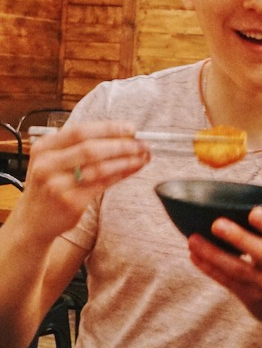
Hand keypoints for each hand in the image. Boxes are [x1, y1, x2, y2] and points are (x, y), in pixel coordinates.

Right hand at [17, 121, 149, 239]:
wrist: (33, 220)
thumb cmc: (49, 185)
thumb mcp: (53, 160)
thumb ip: (78, 147)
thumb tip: (120, 135)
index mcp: (44, 147)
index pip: (79, 131)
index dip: (108, 128)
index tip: (130, 128)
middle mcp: (48, 164)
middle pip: (91, 149)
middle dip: (122, 145)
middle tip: (143, 144)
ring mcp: (58, 184)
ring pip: (99, 168)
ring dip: (126, 161)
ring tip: (143, 157)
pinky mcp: (71, 202)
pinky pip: (102, 185)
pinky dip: (120, 175)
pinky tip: (132, 170)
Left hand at [188, 207, 261, 325]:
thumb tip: (242, 204)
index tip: (253, 213)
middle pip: (261, 252)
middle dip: (238, 238)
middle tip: (216, 224)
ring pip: (238, 269)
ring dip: (213, 254)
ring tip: (193, 240)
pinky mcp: (252, 298)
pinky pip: (227, 281)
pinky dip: (210, 268)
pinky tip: (195, 256)